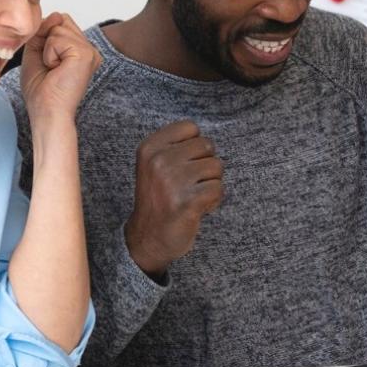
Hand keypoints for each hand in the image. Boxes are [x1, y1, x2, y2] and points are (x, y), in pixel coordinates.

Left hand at [19, 12, 100, 123]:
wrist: (47, 113)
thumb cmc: (42, 91)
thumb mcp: (36, 53)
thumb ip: (43, 31)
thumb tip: (55, 14)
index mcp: (81, 49)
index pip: (61, 21)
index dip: (46, 34)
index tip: (46, 61)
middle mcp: (90, 49)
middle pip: (61, 20)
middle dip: (46, 40)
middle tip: (50, 66)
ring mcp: (90, 51)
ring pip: (58, 28)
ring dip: (47, 49)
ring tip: (54, 69)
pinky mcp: (86, 54)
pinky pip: (57, 38)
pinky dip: (49, 54)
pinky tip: (56, 70)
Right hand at [124, 120, 224, 275]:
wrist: (148, 238)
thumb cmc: (158, 198)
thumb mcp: (154, 164)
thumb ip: (176, 146)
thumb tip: (207, 140)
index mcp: (149, 148)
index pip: (190, 127)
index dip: (194, 146)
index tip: (182, 164)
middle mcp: (159, 161)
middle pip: (207, 145)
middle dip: (205, 165)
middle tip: (189, 184)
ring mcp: (173, 182)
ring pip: (216, 166)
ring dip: (211, 183)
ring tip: (193, 195)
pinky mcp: (188, 202)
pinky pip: (219, 189)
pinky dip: (214, 200)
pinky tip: (199, 207)